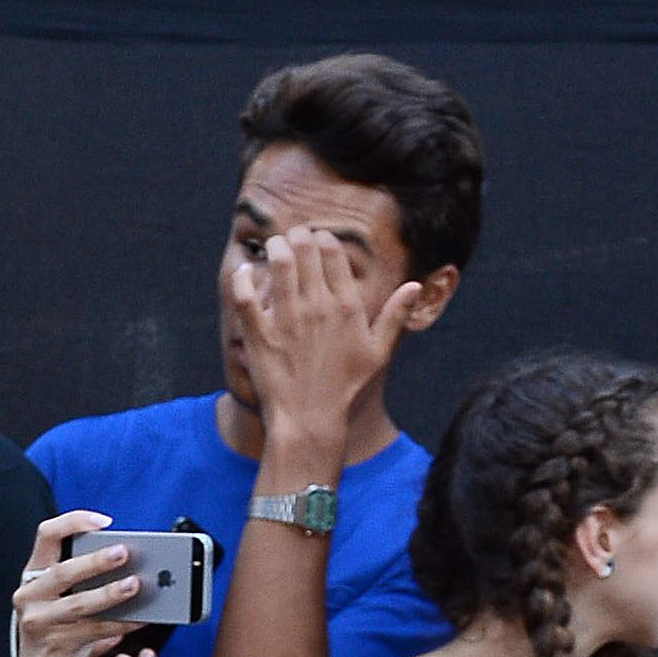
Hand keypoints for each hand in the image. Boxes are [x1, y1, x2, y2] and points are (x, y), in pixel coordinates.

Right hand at [14, 511, 153, 656]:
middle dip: (95, 561)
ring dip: (109, 594)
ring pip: (77, 604)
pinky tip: (140, 618)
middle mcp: (29, 596)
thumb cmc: (60, 634)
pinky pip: (92, 632)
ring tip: (135, 585)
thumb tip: (134, 569)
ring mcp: (37, 623)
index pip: (46, 536)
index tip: (104, 522)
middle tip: (124, 553)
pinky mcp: (53, 647)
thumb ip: (88, 583)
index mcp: (34, 576)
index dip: (73, 522)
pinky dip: (119, 624)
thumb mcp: (66, 602)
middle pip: (62, 572)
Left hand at [233, 227, 421, 446]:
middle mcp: (317, 306)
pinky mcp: (260, 334)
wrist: (309, 421)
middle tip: (292, 238)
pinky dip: (242, 278)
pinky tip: (244, 273)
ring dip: (275, 248)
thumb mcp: (378, 352)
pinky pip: (246, 295)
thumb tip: (415, 285)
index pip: (333, 252)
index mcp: (347, 306)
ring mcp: (287, 319)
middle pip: (305, 250)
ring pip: (279, 263)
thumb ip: (395, 316)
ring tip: (274, 247)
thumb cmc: (345, 389)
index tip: (316, 238)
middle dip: (298, 236)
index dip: (323, 238)